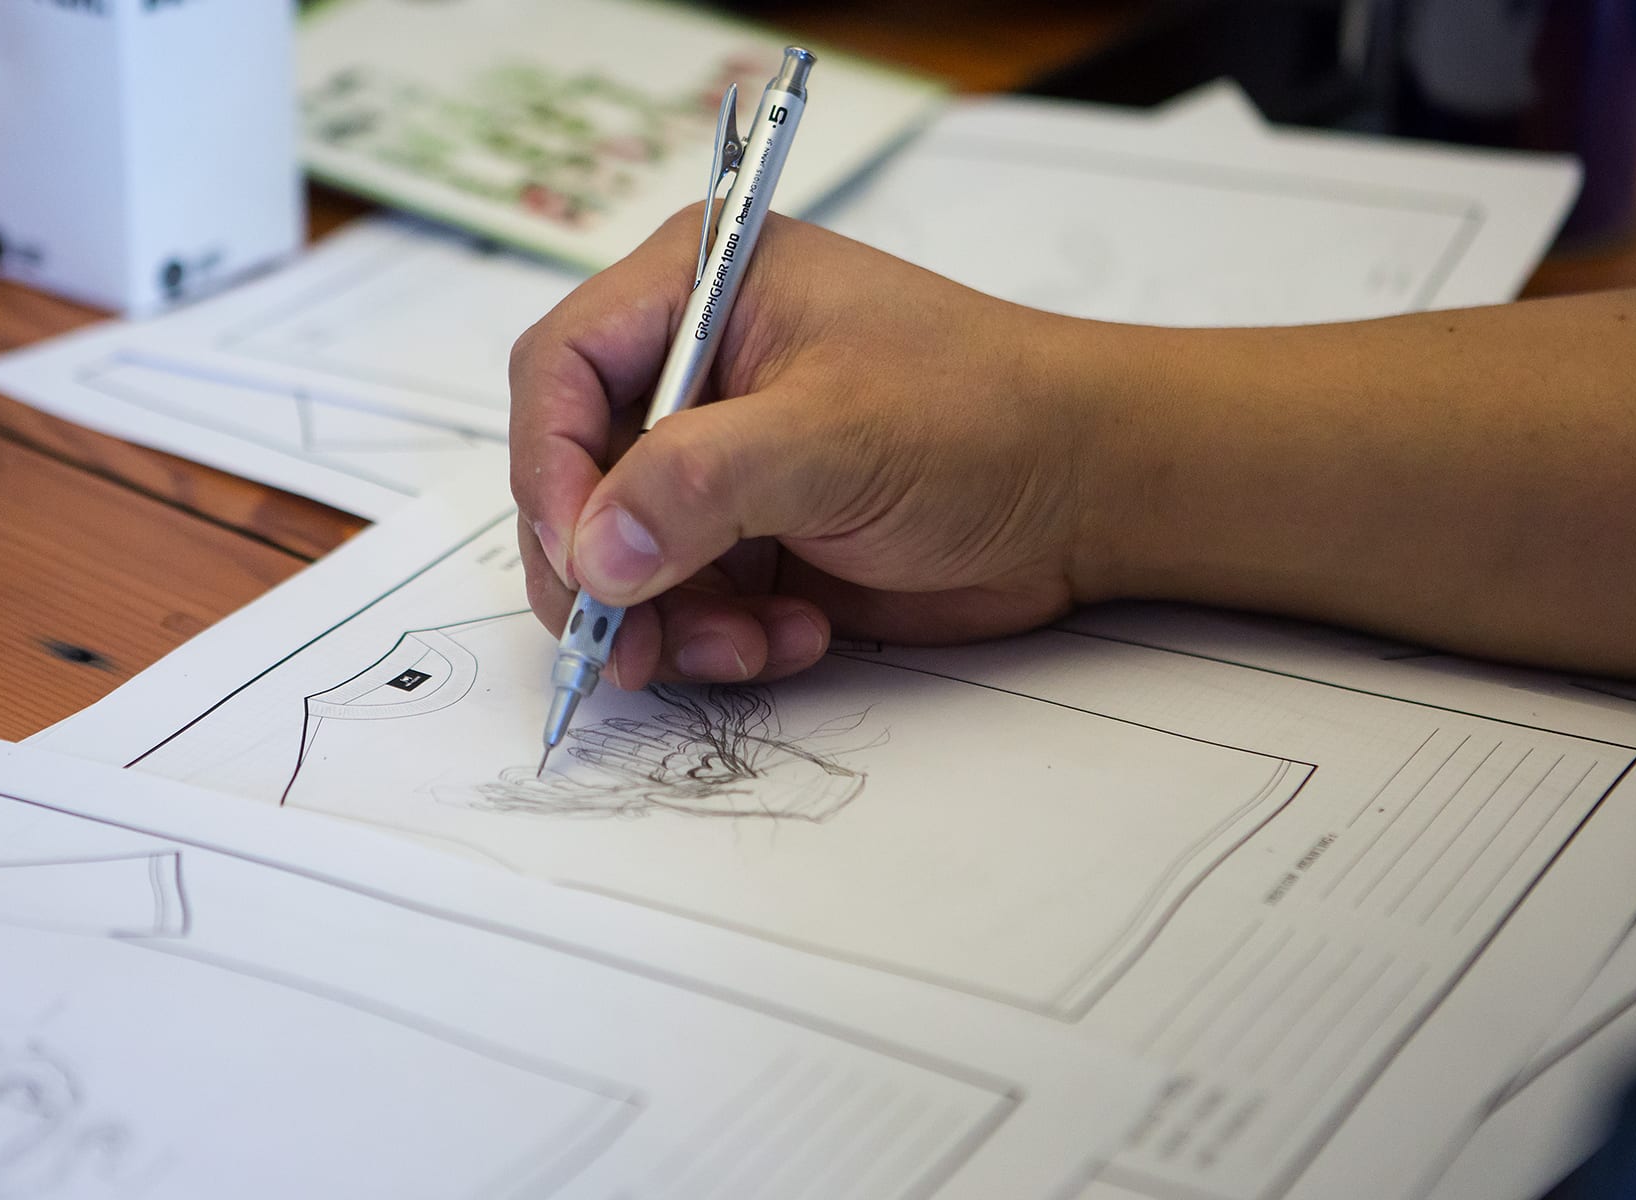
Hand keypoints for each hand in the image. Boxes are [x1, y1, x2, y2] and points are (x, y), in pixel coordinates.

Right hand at [510, 209, 1103, 689]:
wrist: (1085, 491)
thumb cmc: (983, 415)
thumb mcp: (835, 434)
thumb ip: (700, 485)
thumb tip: (593, 553)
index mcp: (702, 289)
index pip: (563, 368)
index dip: (549, 466)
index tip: (578, 555)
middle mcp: (698, 372)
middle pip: (578, 475)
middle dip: (601, 569)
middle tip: (624, 646)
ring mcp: (725, 460)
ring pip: (626, 557)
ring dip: (667, 621)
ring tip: (744, 647)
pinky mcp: (755, 536)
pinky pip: (687, 602)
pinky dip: (721, 638)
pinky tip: (796, 637)